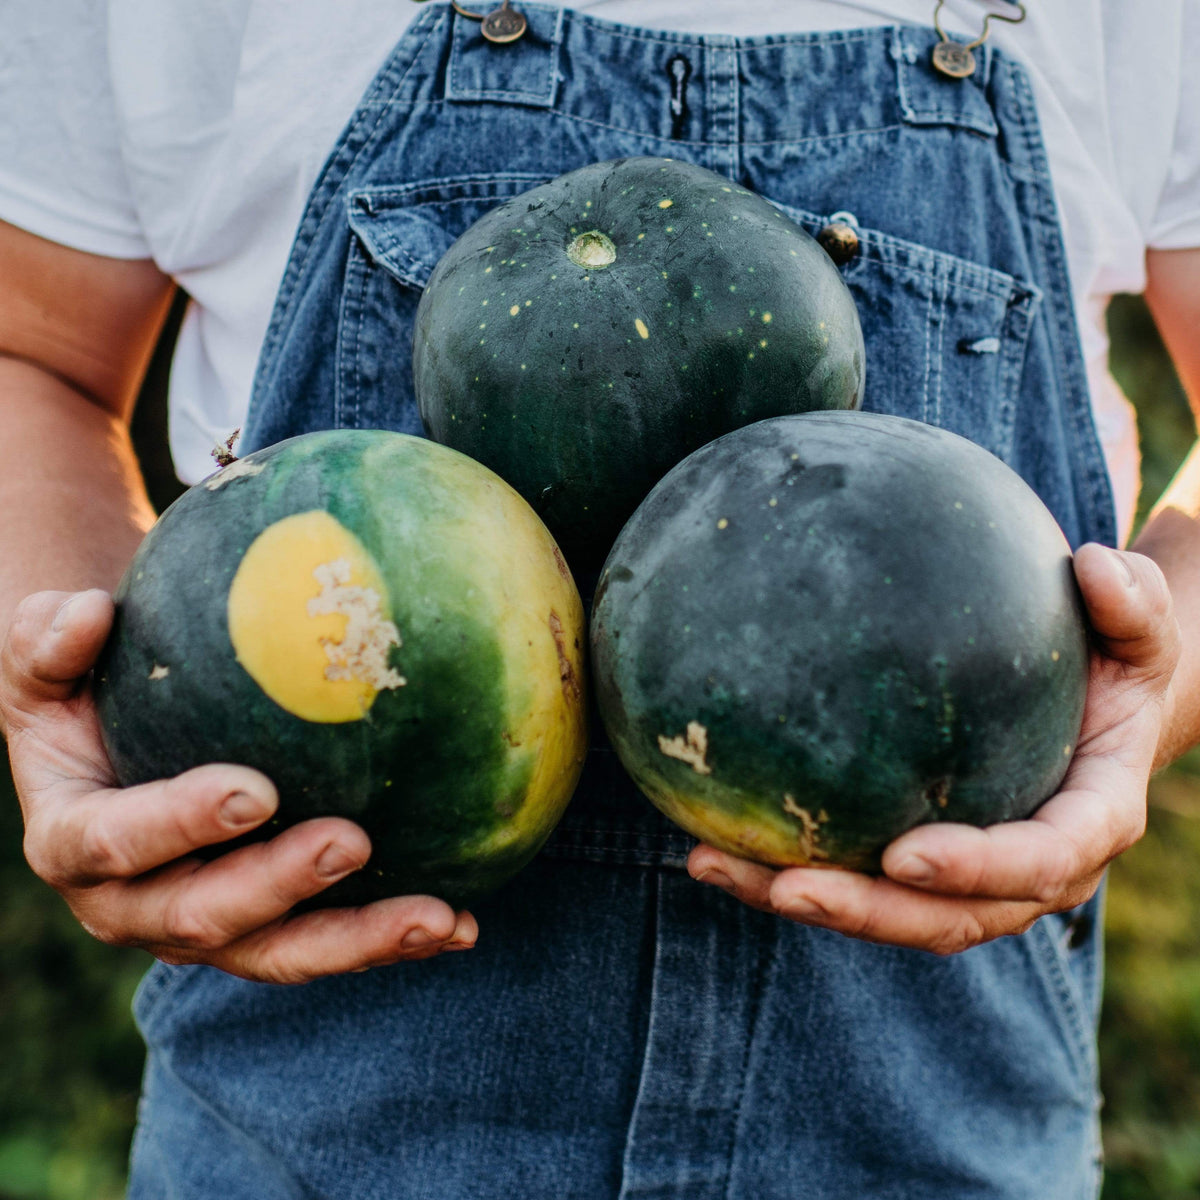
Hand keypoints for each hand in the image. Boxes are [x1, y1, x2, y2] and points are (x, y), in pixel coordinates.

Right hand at [3, 589, 476, 981]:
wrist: (109, 744)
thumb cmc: (80, 691)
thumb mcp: (43, 661)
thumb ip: (47, 642)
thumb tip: (87, 612)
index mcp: (76, 843)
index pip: (118, 843)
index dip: (180, 825)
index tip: (252, 792)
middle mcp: (135, 904)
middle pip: (206, 916)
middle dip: (280, 886)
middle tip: (351, 841)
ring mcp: (204, 926)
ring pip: (281, 952)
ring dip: (361, 940)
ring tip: (437, 917)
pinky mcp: (265, 928)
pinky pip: (327, 941)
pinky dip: (389, 937)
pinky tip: (461, 924)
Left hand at [688, 543, 1179, 953]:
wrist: (1099, 705)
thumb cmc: (1116, 657)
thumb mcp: (1140, 622)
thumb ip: (1130, 603)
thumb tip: (1093, 564)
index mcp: (1090, 819)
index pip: (1040, 860)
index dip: (978, 870)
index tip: (905, 856)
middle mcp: (1031, 869)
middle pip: (950, 917)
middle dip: (867, 913)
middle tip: (789, 889)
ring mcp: (973, 876)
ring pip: (889, 914)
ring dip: (802, 900)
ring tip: (715, 867)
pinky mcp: (921, 861)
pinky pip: (858, 879)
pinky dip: (786, 871)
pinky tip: (712, 841)